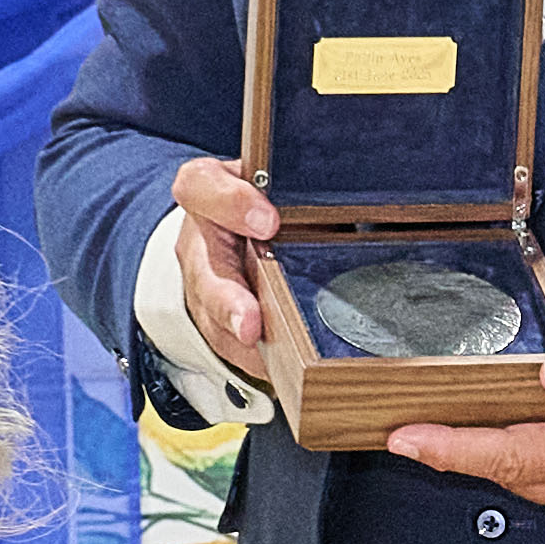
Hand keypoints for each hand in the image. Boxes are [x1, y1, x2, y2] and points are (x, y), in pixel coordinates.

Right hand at [166, 158, 285, 364]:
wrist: (227, 227)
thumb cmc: (255, 196)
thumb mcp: (267, 175)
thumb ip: (289, 182)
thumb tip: (347, 197)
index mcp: (206, 190)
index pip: (201, 187)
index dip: (230, 204)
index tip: (267, 221)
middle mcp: (198, 242)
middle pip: (204, 274)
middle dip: (228, 303)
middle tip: (249, 324)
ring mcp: (201, 285)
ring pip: (211, 319)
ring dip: (237, 341)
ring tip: (262, 355)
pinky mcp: (210, 318)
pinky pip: (225, 345)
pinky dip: (250, 359)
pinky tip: (274, 368)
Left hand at [394, 337, 544, 538]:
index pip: (505, 454)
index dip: (448, 448)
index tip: (404, 438)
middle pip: (512, 472)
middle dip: (465, 450)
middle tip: (423, 425)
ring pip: (537, 482)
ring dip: (508, 454)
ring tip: (476, 423)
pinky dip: (542, 463)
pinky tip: (544, 438)